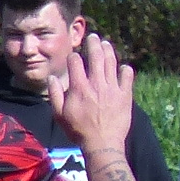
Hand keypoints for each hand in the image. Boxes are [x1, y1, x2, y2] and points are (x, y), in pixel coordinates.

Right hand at [51, 33, 136, 155]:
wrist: (102, 143)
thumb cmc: (78, 131)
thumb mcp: (59, 115)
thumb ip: (54, 95)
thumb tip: (51, 78)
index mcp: (79, 87)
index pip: (75, 62)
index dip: (73, 56)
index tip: (73, 57)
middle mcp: (96, 83)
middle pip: (96, 56)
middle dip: (94, 43)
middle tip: (93, 37)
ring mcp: (112, 87)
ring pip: (112, 62)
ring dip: (109, 50)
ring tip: (106, 44)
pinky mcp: (125, 94)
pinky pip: (127, 76)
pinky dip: (125, 69)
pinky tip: (122, 67)